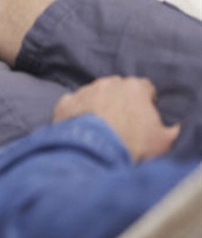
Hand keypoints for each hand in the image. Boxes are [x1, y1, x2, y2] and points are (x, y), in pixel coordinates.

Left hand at [53, 76, 179, 160]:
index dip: (146, 103)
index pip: (144, 88)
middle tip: (122, 126)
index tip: (144, 118)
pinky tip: (80, 130)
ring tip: (100, 131)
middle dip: (120, 102)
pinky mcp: (65, 103)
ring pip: (93, 94)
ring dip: (97, 107)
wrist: (95, 154)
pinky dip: (75, 114)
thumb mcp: (163, 141)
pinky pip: (72, 105)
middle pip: (117, 89)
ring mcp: (84, 91)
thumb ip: (170, 130)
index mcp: (134, 87)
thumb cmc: (132, 145)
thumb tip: (171, 129)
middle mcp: (108, 83)